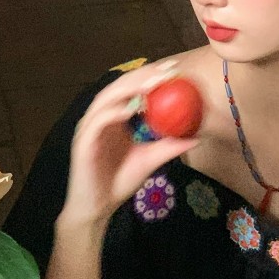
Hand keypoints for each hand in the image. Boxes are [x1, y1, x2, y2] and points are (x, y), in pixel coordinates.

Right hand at [60, 59, 198, 229]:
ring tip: (152, 83)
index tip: (174, 70)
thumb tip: (195, 138)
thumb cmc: (119, 183)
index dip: (150, 77)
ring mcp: (89, 128)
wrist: (97, 207)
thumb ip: (169, 147)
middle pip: (119, 87)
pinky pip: (98, 122)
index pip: (131, 90)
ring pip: (107, 98)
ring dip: (129, 88)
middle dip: (142, 76)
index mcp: (113, 118)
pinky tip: (131, 109)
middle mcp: (100, 118)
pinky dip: (114, 112)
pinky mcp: (83, 142)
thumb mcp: (149, 161)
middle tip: (166, 71)